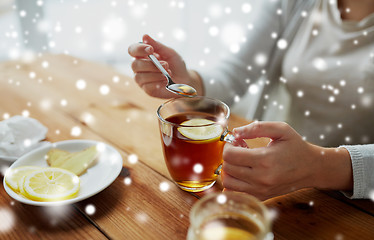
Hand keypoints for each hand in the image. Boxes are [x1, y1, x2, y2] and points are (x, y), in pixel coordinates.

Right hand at [128, 34, 202, 97]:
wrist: (185, 80)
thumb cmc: (176, 65)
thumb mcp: (169, 53)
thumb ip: (157, 45)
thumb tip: (144, 36)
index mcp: (143, 55)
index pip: (132, 50)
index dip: (138, 49)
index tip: (151, 49)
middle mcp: (140, 67)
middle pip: (135, 65)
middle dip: (151, 65)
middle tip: (166, 65)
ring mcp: (142, 80)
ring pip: (140, 77)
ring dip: (156, 74)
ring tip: (168, 73)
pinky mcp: (148, 90)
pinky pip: (147, 86)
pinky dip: (158, 82)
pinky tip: (165, 81)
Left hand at [222, 121, 352, 199]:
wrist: (312, 168)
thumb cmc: (296, 147)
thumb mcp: (281, 129)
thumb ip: (257, 128)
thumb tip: (235, 132)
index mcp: (265, 159)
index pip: (230, 155)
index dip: (228, 145)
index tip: (236, 141)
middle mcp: (261, 178)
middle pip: (227, 168)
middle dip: (228, 156)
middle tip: (239, 149)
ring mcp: (260, 190)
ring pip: (228, 182)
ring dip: (229, 169)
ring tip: (241, 161)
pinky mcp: (261, 197)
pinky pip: (235, 193)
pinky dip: (233, 182)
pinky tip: (242, 172)